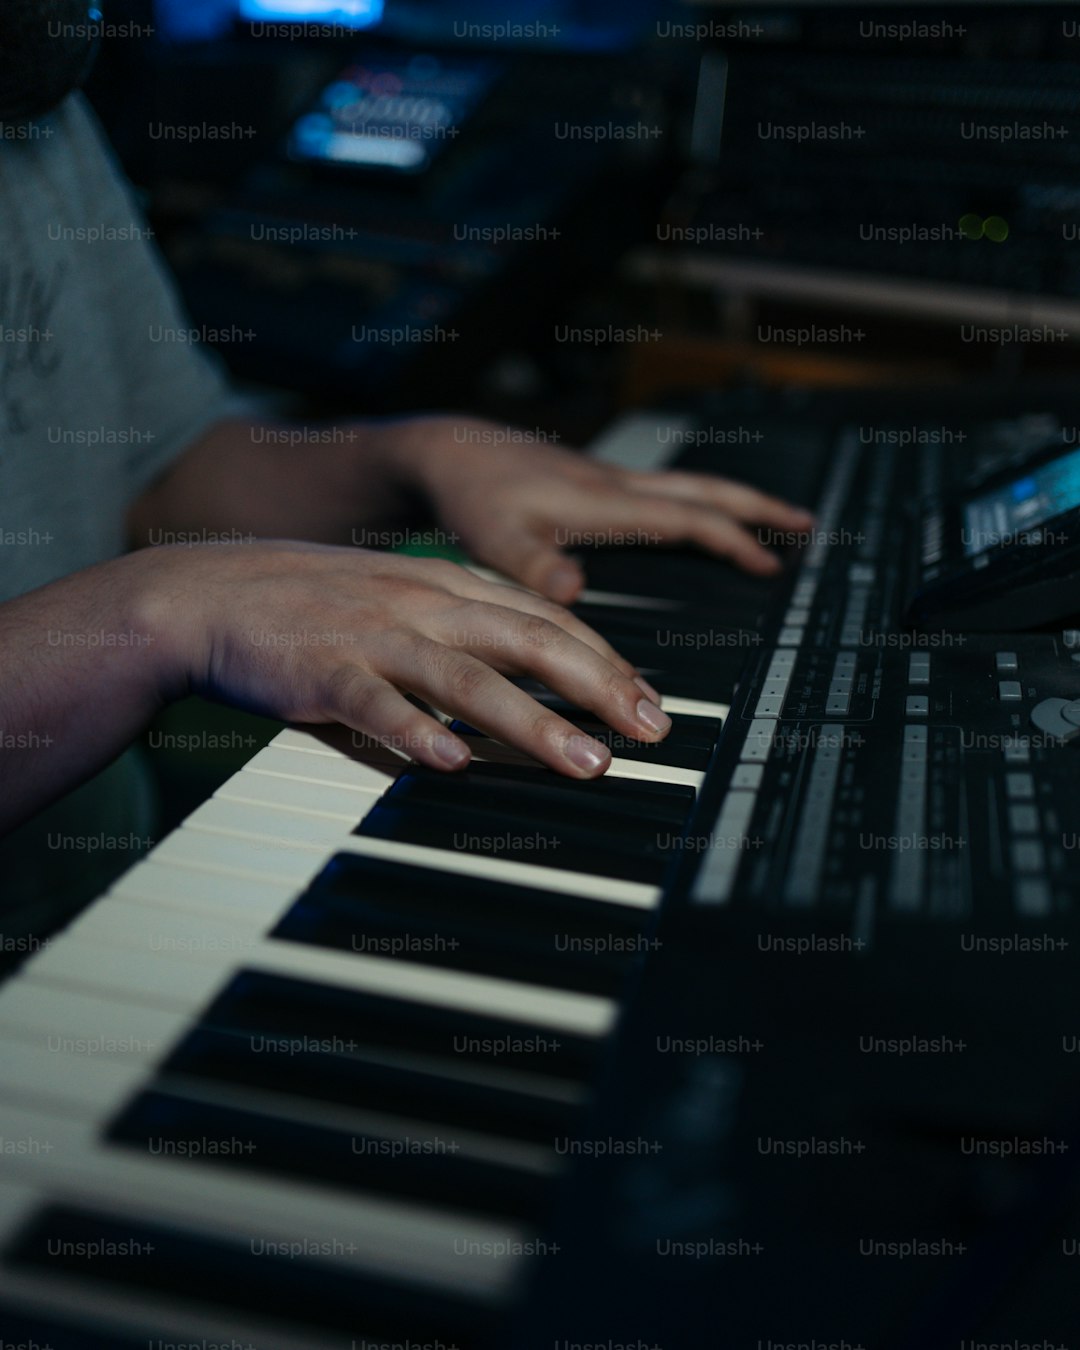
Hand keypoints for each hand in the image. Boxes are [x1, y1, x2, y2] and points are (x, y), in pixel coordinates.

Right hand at [141, 541, 670, 777]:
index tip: (649, 701)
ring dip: (533, 723)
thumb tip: (526, 685)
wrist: (209, 592)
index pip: (544, 618)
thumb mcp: (399, 601)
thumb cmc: (313, 604)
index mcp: (444, 585)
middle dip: (598, 686)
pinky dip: (415, 732)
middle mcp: (420, 604)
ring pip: (468, 678)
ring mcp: (373, 636)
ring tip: (586, 762)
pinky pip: (375, 704)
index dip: (604, 659)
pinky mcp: (322, 672)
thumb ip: (462, 633)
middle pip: (527, 641)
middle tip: (650, 730)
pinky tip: (452, 762)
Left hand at [386, 415, 814, 603]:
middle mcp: (614, 485)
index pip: (686, 518)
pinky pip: (663, 491)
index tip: (771, 564)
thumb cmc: (469, 497)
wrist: (446, 454)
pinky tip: (693, 518)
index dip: (733, 540)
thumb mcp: (493, 540)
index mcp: (603, 502)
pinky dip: (695, 503)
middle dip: (758, 509)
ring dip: (732, 501)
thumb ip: (532, 568)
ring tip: (769, 521)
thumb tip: (577, 592)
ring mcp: (607, 481)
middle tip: (805, 526)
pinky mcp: (593, 483)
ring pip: (687, 486)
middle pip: (704, 490)